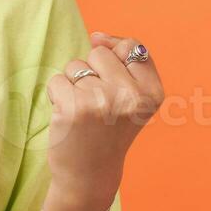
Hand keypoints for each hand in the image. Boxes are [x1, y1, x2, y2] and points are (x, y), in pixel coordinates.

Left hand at [44, 32, 164, 198]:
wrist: (89, 173)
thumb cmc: (107, 129)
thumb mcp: (132, 97)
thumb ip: (123, 61)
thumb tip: (97, 36)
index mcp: (153, 92)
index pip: (133, 47)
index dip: (116, 57)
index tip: (112, 82)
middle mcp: (132, 96)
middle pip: (100, 54)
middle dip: (92, 73)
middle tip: (98, 105)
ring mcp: (103, 102)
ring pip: (75, 66)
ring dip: (73, 86)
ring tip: (84, 113)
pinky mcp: (74, 108)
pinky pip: (57, 81)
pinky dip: (57, 95)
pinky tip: (67, 117)